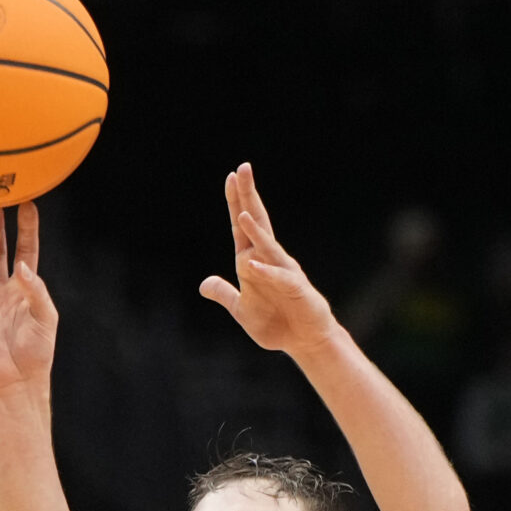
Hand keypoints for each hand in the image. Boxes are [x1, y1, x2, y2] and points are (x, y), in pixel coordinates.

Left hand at [199, 164, 338, 356]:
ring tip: (242, 214)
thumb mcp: (241, 309)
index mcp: (253, 262)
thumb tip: (204, 285)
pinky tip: (250, 265)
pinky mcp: (295, 290)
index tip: (231, 177)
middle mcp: (269, 260)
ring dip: (255, 231)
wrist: (305, 341)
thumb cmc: (277, 322)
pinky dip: (265, 272)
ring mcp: (283, 273)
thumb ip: (224, 294)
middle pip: (257, 223)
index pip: (241, 227)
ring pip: (268, 247)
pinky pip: (279, 278)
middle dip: (249, 197)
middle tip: (243, 169)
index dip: (236, 202)